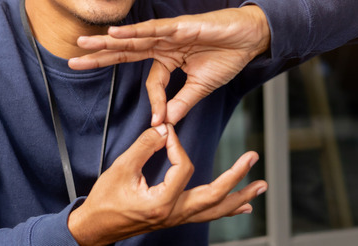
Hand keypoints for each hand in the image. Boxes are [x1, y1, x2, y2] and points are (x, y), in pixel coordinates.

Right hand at [67, 124, 266, 245]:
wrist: (96, 228)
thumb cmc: (105, 201)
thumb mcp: (121, 169)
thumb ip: (144, 146)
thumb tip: (163, 129)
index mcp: (161, 203)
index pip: (182, 167)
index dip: (175, 145)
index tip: (165, 130)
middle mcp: (174, 214)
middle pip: (214, 196)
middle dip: (236, 177)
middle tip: (252, 158)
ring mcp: (177, 219)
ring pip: (216, 210)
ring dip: (240, 197)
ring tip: (261, 186)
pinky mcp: (176, 219)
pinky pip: (207, 216)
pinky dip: (227, 210)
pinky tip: (243, 207)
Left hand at [69, 5, 270, 125]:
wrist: (250, 38)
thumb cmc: (228, 56)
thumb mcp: (201, 86)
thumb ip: (182, 102)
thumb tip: (166, 122)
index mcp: (168, 58)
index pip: (151, 81)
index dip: (153, 102)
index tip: (158, 122)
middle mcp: (163, 44)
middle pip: (125, 51)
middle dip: (99, 56)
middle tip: (72, 60)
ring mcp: (169, 34)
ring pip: (132, 39)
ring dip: (107, 41)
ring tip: (83, 43)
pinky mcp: (180, 27)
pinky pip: (153, 30)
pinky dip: (134, 32)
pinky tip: (114, 33)